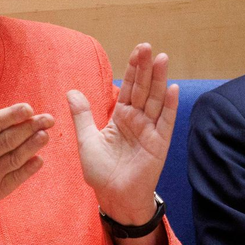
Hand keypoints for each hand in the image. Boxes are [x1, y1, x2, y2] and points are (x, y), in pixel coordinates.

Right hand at [0, 71, 53, 212]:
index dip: (12, 116)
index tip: (28, 108)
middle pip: (8, 139)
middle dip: (30, 128)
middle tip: (49, 119)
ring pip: (14, 158)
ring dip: (32, 146)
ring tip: (46, 135)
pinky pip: (16, 178)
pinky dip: (28, 169)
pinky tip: (40, 160)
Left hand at [68, 43, 178, 225]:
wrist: (114, 197)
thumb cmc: (101, 172)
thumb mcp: (86, 140)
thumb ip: (82, 115)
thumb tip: (71, 91)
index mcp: (121, 117)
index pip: (129, 87)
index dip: (133, 69)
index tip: (137, 50)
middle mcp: (138, 120)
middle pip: (144, 89)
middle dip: (146, 68)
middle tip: (148, 47)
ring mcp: (150, 131)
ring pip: (156, 101)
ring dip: (160, 80)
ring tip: (162, 59)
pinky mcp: (160, 144)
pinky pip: (166, 122)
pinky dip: (170, 107)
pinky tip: (173, 89)